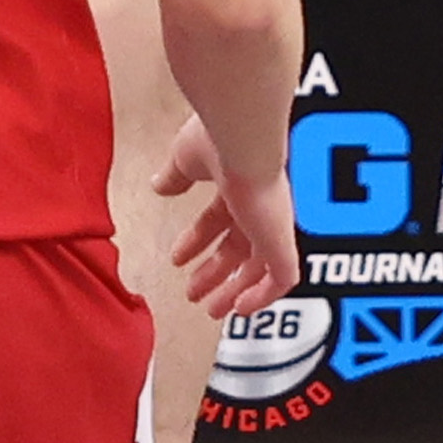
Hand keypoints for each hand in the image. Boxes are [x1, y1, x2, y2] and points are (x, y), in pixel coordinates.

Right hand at [153, 111, 297, 320]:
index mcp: (240, 181)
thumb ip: (176, 175)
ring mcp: (273, 222)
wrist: (243, 134)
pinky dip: (262, 296)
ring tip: (212, 308)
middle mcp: (261, 203)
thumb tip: (160, 185)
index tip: (179, 258)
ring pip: (259, 267)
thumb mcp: (186, 159)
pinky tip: (241, 308)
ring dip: (232, 290)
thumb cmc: (219, 135)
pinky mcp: (282, 240)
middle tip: (195, 291)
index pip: (221, 217)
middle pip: (239, 246)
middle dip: (215, 272)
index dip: (198, 240)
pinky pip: (282, 279)